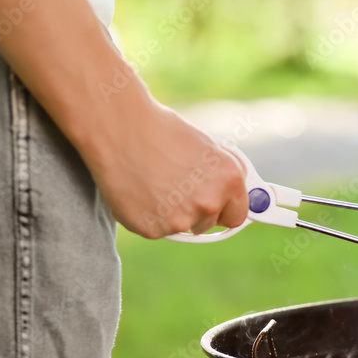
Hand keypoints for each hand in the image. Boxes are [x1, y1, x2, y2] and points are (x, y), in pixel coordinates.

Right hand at [80, 99, 249, 238]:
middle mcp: (210, 203)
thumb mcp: (205, 149)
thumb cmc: (161, 130)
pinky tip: (138, 191)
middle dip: (195, 211)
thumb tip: (226, 197)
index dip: (224, 209)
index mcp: (230, 180)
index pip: (238, 214)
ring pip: (182, 226)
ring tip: (153, 183)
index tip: (215, 207)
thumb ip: (218, 179)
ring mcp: (182, 219)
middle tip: (174, 186)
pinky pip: (156, 229)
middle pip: (210, 224)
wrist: (119, 127)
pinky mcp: (154, 229)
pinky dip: (147, 216)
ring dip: (172, 214)